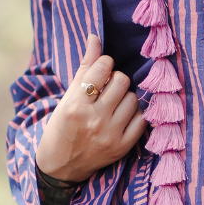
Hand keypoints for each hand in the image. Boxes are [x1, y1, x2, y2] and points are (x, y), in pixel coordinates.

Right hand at [37, 35, 147, 183]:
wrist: (61, 166)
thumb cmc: (62, 127)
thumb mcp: (67, 98)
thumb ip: (85, 68)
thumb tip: (95, 37)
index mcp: (75, 106)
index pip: (101, 69)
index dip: (104, 63)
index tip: (102, 68)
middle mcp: (94, 121)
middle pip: (122, 81)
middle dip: (116, 79)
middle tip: (108, 88)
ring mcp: (110, 136)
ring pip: (133, 99)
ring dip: (125, 97)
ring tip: (113, 104)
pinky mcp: (122, 148)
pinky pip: (141, 120)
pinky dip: (134, 115)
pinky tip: (122, 116)